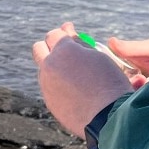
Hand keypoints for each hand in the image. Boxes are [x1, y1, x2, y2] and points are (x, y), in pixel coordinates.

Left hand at [32, 22, 131, 136]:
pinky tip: (74, 91)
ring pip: (43, 70)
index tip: (71, 35)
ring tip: (75, 75)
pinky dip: (57, 85)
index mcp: (63, 51)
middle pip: (39, 48)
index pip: (54, 34)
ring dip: (54, 67)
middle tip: (66, 52)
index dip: (63, 33)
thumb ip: (80, 43)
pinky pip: (49, 88)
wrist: (109, 118)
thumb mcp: (99, 56)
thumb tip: (67, 30)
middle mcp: (49, 66)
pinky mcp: (49, 102)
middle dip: (49, 46)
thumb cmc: (109, 83)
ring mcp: (46, 86)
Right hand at [108, 36, 148, 100]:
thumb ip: (130, 49)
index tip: (112, 72)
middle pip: (119, 87)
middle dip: (124, 84)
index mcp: (133, 65)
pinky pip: (142, 108)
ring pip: (129, 98)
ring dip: (136, 91)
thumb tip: (110, 41)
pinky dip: (144, 102)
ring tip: (147, 82)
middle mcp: (136, 79)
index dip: (111, 73)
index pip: (114, 71)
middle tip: (136, 78)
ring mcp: (144, 93)